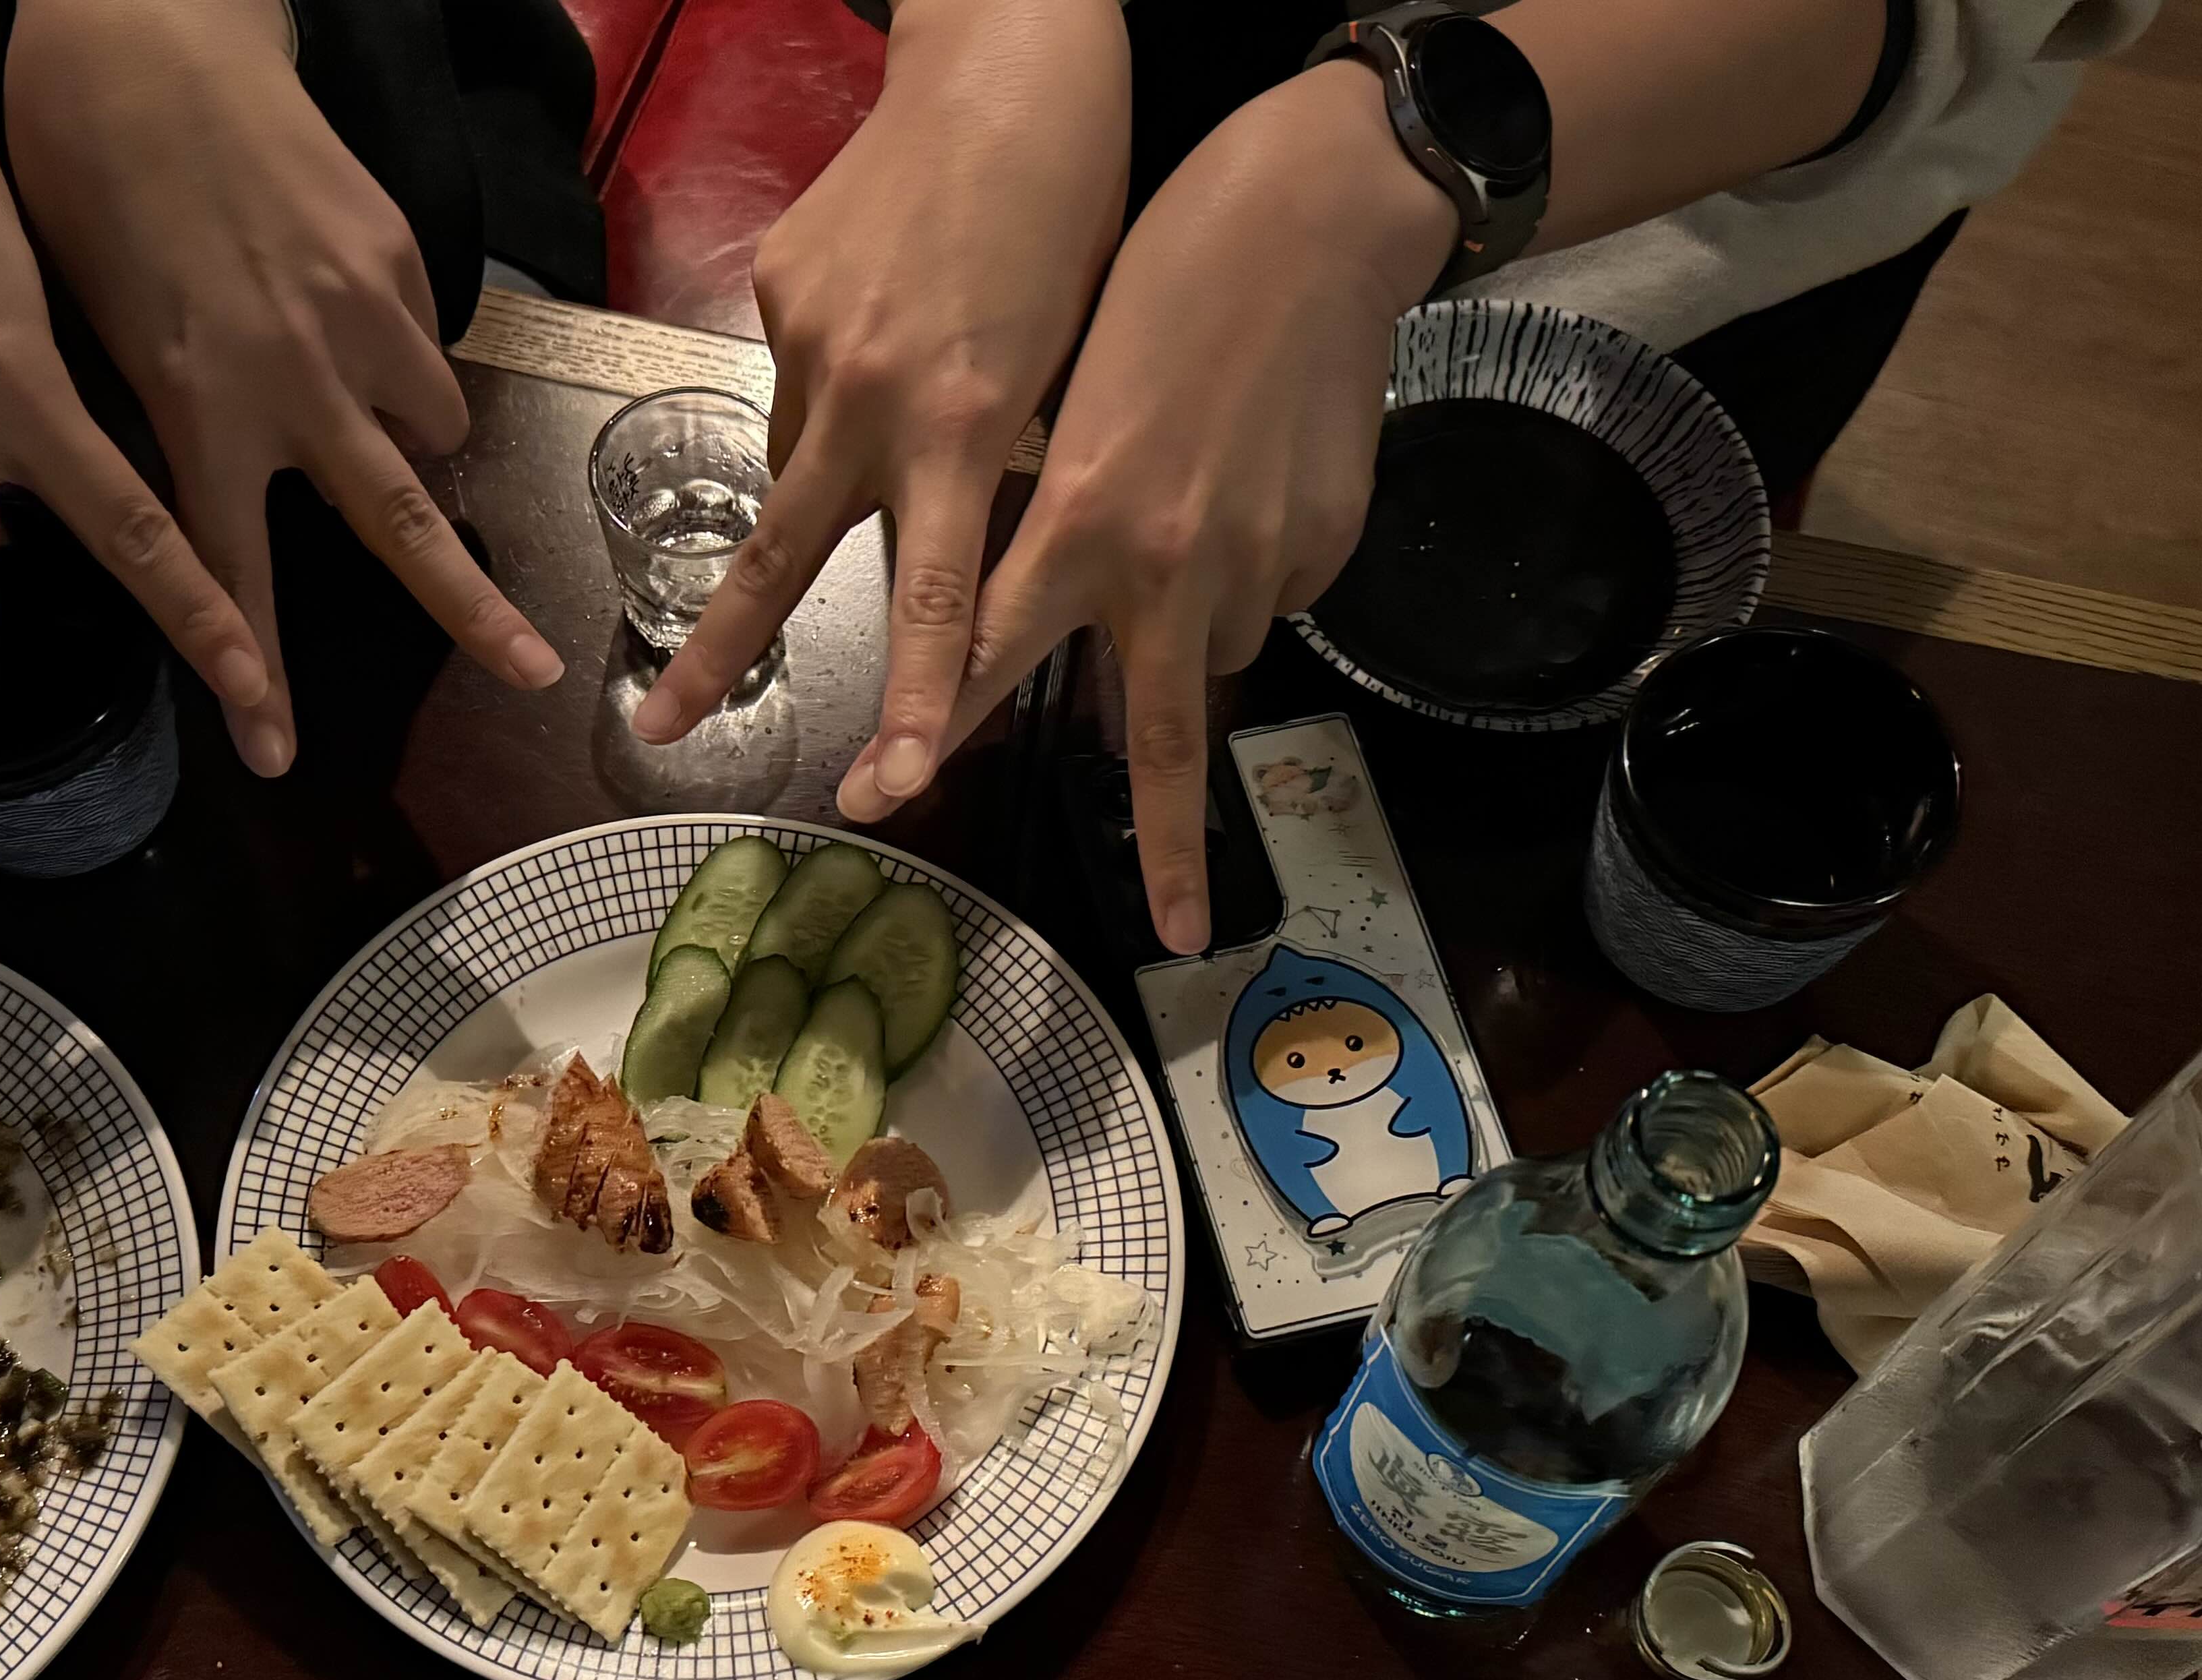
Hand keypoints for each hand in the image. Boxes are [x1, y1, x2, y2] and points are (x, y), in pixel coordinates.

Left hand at [7, 0, 563, 776]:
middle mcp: (297, 373)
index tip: (274, 754)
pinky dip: (398, 360)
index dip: (252, 672)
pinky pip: (421, 343)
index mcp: (200, 402)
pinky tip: (342, 323)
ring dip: (412, 453)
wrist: (149, 32)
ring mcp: (364, 313)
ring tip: (372, 437)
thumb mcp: (85, 324)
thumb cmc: (79, 171)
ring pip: (428, 429)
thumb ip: (147, 426)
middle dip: (474, 612)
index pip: (231, 573)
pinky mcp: (399, 257)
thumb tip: (161, 505)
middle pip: (403, 526)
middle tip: (539, 677)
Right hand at [625, 0, 1127, 787]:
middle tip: (657, 730)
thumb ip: (1002, 469)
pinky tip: (877, 330)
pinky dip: (829, 383)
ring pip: (792, 458)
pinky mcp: (777, 285)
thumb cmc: (1073, 220)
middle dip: (714, 653)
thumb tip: (965, 542)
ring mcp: (811, 339)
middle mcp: (873, 395)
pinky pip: (792, 373)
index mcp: (964, 425)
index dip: (912, 704)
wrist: (1008, 71)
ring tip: (886, 429)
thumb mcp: (1067, 369)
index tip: (886, 785)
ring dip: (819, 484)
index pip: (933, 600)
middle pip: (778, 558)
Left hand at [926, 63, 1453, 951]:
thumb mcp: (1071, 410)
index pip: (985, 653)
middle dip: (1172, 846)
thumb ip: (1057, 524)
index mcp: (1075, 520)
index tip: (878, 800)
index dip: (925, 732)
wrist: (1306, 225)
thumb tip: (1067, 607)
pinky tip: (1252, 484)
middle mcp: (1167, 562)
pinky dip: (1252, 567)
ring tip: (1195, 512)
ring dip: (1193, 622)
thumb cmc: (1158, 287)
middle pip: (1160, 734)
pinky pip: (1274, 592)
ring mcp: (1258, 563)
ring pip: (1215, 646)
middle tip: (1184, 931)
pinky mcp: (1323, 547)